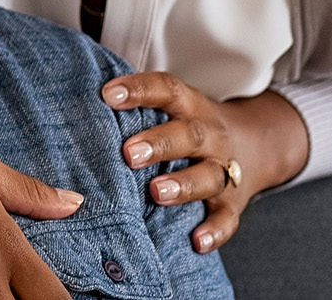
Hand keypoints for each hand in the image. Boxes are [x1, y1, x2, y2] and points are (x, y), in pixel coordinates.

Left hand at [102, 72, 308, 252]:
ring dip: (184, 185)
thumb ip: (137, 106)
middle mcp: (210, 136)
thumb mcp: (173, 107)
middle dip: (160, 143)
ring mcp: (224, 169)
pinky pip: (227, 218)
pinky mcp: (233, 203)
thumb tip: (76, 99)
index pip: (167, 90)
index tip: (108, 94)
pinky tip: (197, 241)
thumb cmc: (189, 126)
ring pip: (209, 176)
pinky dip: (215, 231)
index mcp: (190, 107)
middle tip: (129, 153)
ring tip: (156, 193)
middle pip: (189, 135)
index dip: (139, 90)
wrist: (256, 146)